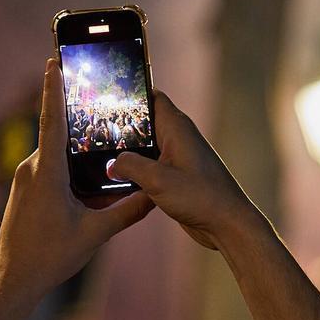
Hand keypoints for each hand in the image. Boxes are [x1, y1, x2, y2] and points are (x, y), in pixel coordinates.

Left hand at [0, 60, 152, 292]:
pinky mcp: (27, 191)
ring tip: (105, 143)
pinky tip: (93, 181)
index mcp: (47, 172)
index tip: (55, 62)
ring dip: (80, 152)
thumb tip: (155, 196)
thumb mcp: (96, 233)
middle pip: (60, 135)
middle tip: (100, 99)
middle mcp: (32, 169)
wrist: (14, 279)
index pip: (52, 120)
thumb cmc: (50, 256)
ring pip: (58, 156)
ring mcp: (26, 179)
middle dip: (81, 120)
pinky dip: (73, 170)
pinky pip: (53, 171)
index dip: (54, 89)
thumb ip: (127, 211)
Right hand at [109, 91, 250, 249]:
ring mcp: (178, 159)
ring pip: (145, 148)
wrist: (227, 226)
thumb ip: (130, 166)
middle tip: (91, 130)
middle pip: (144, 123)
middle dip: (121, 127)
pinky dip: (135, 172)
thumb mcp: (158, 179)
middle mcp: (178, 139)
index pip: (152, 97)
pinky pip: (150, 168)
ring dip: (126, 154)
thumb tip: (112, 164)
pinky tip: (116, 181)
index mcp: (177, 128)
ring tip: (97, 156)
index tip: (105, 95)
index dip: (130, 93)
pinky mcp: (177, 178)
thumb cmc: (202, 198)